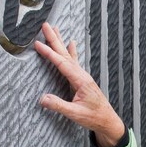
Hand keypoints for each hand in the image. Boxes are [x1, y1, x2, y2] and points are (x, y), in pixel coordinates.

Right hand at [35, 22, 125, 146]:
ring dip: (60, 42)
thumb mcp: (75, 114)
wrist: (108, 120)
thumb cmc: (93, 117)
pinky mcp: (82, 79)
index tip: (38, 44)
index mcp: (81, 81)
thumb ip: (59, 106)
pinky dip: (71, 51)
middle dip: (54, 39)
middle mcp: (82, 75)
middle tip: (45, 25)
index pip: (62, 64)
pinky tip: (71, 43)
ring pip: (69, 55)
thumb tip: (42, 99)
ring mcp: (83, 76)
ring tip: (55, 29)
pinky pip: (74, 61)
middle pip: (65, 54)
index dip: (49, 53)